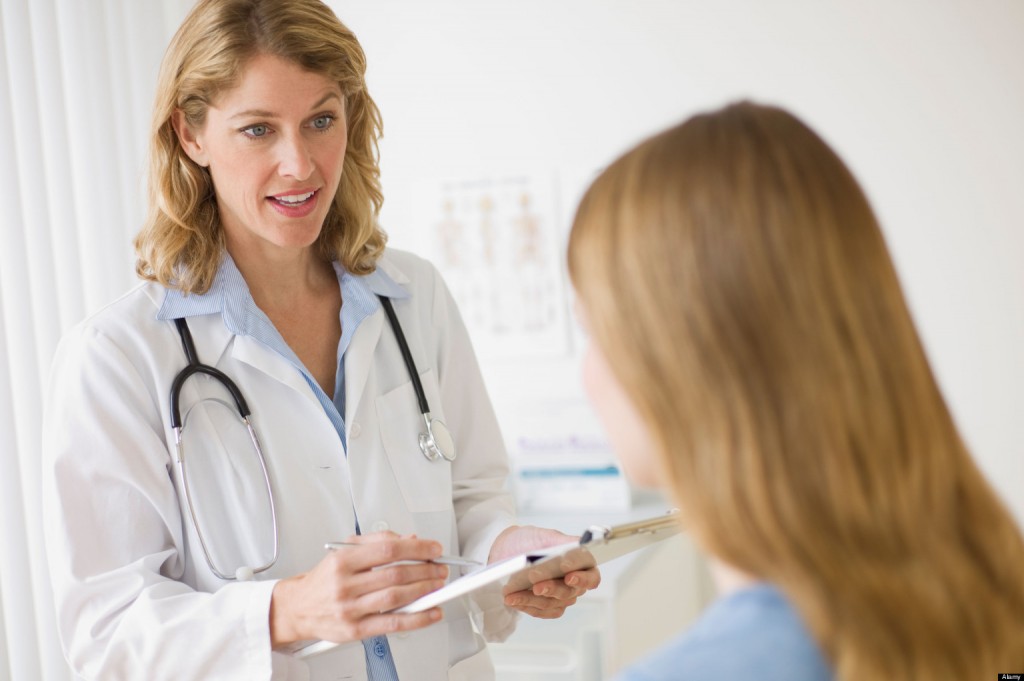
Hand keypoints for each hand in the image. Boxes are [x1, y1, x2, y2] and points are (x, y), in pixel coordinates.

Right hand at [269, 532, 447, 646]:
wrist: (297, 609)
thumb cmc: (323, 580)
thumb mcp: (343, 551)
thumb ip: (377, 542)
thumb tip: (409, 540)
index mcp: (343, 561)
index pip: (388, 549)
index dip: (417, 548)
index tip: (433, 549)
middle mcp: (346, 584)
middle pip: (395, 573)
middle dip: (425, 570)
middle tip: (440, 568)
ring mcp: (350, 608)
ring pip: (395, 597)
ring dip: (424, 590)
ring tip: (438, 585)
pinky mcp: (355, 630)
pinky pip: (392, 623)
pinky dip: (417, 618)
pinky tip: (431, 612)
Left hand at [488, 525, 601, 618]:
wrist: (507, 552)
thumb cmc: (530, 541)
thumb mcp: (545, 536)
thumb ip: (563, 541)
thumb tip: (578, 545)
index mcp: (581, 564)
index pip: (591, 576)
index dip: (581, 577)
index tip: (567, 571)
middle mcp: (575, 583)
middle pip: (569, 592)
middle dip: (551, 588)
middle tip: (535, 583)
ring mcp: (561, 597)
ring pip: (552, 603)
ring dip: (531, 599)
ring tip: (512, 593)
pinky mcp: (547, 607)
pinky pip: (540, 611)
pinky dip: (525, 605)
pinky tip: (513, 599)